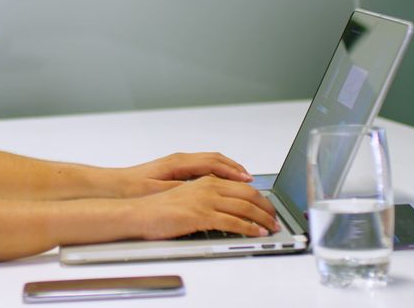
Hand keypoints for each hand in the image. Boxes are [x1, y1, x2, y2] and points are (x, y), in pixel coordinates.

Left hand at [114, 152, 252, 196]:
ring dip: (227, 169)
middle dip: (235, 168)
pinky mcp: (175, 169)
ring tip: (242, 180)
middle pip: (215, 158)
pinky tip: (221, 183)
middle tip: (251, 179)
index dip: (232, 171)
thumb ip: (183, 188)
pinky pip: (202, 167)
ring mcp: (178, 163)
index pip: (213, 162)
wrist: (114, 186)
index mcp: (178, 162)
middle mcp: (180, 159)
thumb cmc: (132, 188)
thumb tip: (203, 188)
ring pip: (210, 161)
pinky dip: (217, 173)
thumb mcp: (159, 191)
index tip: (247, 179)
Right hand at [132, 176, 279, 238]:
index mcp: (204, 180)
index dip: (258, 195)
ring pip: (244, 207)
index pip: (240, 185)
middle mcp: (207, 186)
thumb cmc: (157, 207)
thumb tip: (221, 206)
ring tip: (271, 226)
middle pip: (247, 193)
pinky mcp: (201, 215)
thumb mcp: (185, 196)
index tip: (266, 204)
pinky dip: (250, 228)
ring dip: (262, 218)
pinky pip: (233, 222)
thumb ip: (204, 196)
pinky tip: (257, 232)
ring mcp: (205, 200)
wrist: (138, 212)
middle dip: (265, 206)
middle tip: (274, 217)